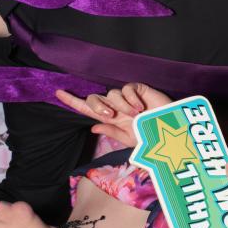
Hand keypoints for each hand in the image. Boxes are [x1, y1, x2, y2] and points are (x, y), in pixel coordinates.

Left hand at [55, 82, 172, 147]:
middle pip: (94, 98)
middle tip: (110, 115)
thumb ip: (111, 131)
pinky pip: (127, 88)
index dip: (72, 101)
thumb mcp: (129, 139)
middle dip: (98, 106)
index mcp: (110, 118)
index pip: (87, 108)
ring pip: (112, 94)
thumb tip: (93, 126)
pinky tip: (141, 107)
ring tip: (136, 114)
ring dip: (121, 106)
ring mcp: (126, 96)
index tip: (57, 93)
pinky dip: (132, 99)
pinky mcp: (138, 89)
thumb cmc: (151, 135)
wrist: (170, 131)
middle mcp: (115, 106)